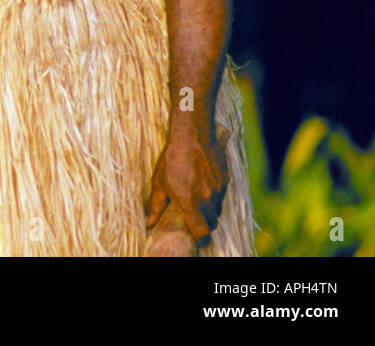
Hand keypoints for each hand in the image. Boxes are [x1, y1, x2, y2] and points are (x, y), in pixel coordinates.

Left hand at [146, 127, 227, 245]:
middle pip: (211, 223)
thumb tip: (148, 222)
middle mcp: (207, 199)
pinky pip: (222, 195)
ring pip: (217, 209)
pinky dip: (215, 194)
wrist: (192, 134)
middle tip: (193, 214)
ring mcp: (218, 190)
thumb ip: (156, 204)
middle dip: (204, 222)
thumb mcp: (159, 180)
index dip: (200, 239)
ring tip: (197, 194)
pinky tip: (204, 182)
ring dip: (209, 207)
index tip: (196, 238)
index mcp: (190, 202)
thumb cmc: (171, 157)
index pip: (202, 232)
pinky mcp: (226, 180)